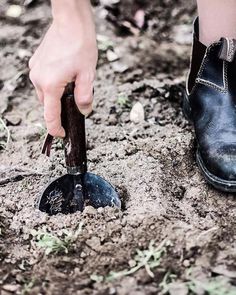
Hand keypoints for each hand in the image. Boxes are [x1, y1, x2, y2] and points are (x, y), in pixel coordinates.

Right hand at [29, 2, 97, 136]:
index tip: (62, 135)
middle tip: (76, 101)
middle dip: (60, 108)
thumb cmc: (80, 45)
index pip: (51, 116)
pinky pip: (43, 81)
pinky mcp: (36, 63)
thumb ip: (85, 97)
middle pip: (48, 104)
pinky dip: (53, 84)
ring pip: (45, 93)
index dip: (56, 128)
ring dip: (57, 95)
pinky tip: (65, 74)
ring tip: (72, 83)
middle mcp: (38, 79)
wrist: (71, 22)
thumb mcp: (88, 75)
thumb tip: (84, 111)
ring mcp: (35, 70)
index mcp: (51, 85)